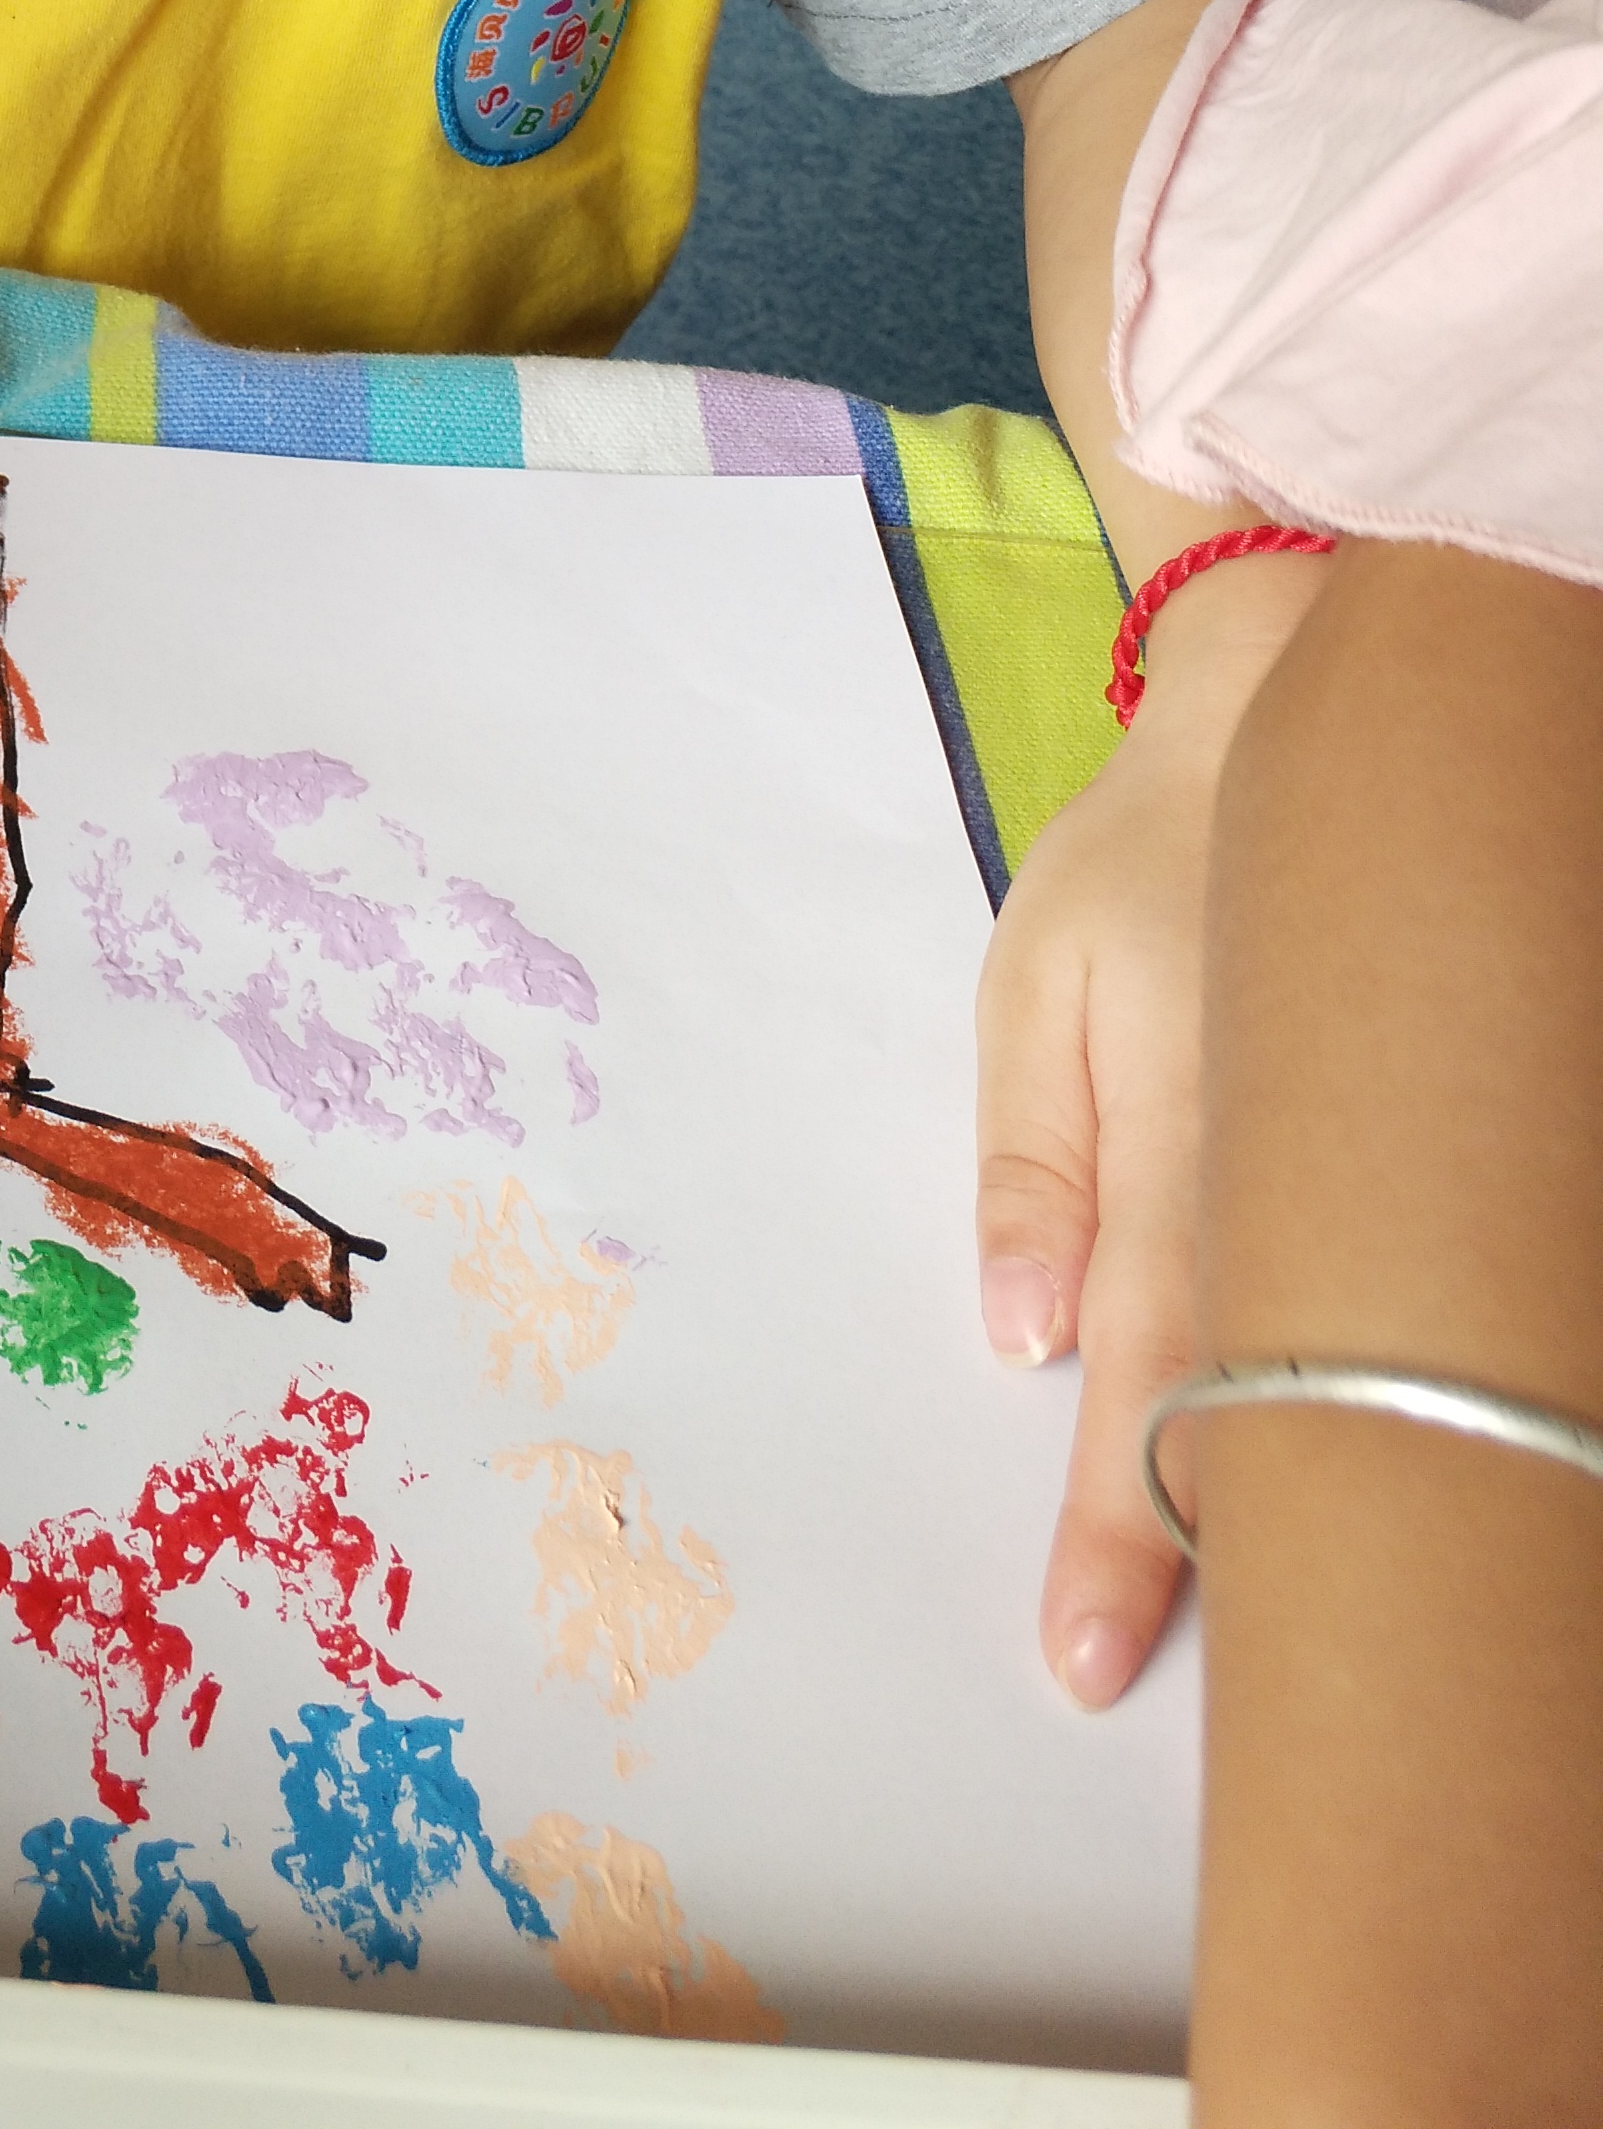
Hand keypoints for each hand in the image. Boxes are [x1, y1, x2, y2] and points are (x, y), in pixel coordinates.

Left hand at [970, 561, 1321, 1703]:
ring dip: (1287, 1496)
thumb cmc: (1141, 866)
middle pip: (1249, 1411)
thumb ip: (1028, 1154)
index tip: (1082, 1651)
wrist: (1302, 744)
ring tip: (1259, 1633)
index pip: (1146, 1376)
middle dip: (1201, 1562)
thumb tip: (1020, 1330)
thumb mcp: (1034, 976)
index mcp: (1177, 1143)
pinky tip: (1347, 1471)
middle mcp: (1284, 1185)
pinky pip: (1380, 1301)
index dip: (1115, 1528)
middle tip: (1132, 1677)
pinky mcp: (1401, 1165)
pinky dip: (1354, 1390)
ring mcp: (1360, 1179)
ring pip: (1328, 1371)